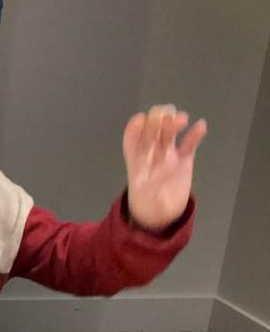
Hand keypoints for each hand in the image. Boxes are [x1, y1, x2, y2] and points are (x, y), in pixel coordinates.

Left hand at [123, 104, 206, 230]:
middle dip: (157, 122)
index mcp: (135, 159)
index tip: (141, 120)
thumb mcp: (144, 191)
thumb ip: (152, 176)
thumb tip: (164, 162)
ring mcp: (168, 155)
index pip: (132, 138)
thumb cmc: (145, 202)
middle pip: (152, 132)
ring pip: (170, 135)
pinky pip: (188, 145)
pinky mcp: (183, 160)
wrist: (159, 215)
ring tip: (182, 119)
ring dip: (174, 124)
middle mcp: (150, 153)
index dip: (135, 128)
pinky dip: (194, 135)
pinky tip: (200, 126)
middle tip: (166, 116)